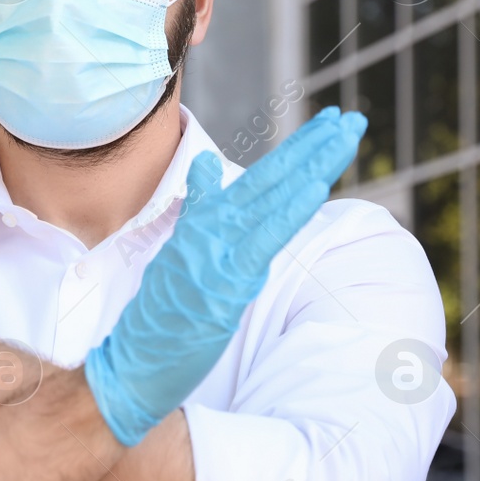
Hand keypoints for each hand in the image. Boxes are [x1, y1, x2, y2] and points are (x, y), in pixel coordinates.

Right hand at [83, 107, 366, 445]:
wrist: (133, 362)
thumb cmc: (159, 319)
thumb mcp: (178, 255)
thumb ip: (197, 209)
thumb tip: (204, 164)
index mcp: (206, 224)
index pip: (259, 181)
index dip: (295, 153)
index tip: (325, 129)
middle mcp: (212, 229)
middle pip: (271, 180)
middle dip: (312, 147)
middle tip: (347, 118)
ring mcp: (217, 251)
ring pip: (273, 197)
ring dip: (312, 162)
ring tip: (343, 133)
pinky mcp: (224, 278)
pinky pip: (266, 236)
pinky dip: (292, 207)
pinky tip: (317, 184)